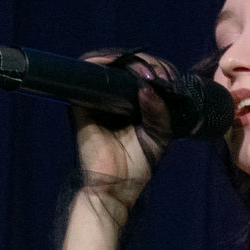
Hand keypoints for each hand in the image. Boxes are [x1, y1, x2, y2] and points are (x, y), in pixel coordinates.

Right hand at [69, 47, 177, 205]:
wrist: (117, 188)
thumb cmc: (138, 165)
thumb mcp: (160, 135)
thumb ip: (160, 110)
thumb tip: (147, 86)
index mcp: (132, 103)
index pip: (142, 73)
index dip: (157, 68)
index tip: (169, 78)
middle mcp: (113, 97)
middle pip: (127, 64)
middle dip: (146, 63)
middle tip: (160, 76)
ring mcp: (96, 98)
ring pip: (108, 63)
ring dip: (128, 61)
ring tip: (145, 74)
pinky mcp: (80, 103)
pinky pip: (85, 73)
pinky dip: (100, 62)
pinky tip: (119, 66)